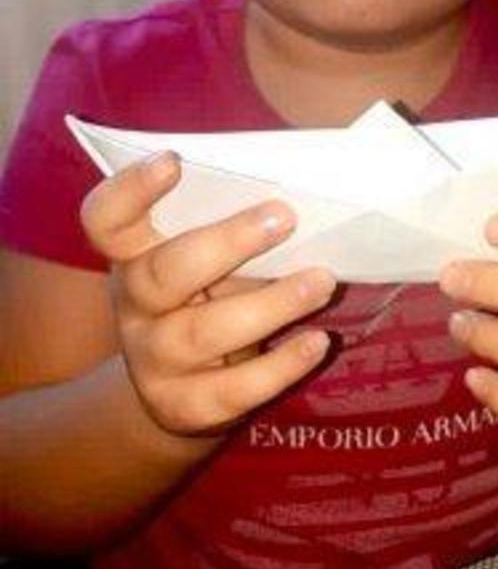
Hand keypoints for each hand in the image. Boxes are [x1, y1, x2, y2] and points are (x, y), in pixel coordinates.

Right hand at [81, 151, 335, 437]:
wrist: (181, 390)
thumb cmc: (207, 295)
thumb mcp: (206, 257)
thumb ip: (232, 224)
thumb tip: (305, 196)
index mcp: (132, 254)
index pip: (106, 219)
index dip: (131, 190)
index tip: (173, 161)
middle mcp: (133, 304)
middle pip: (164, 272)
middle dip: (227, 242)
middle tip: (285, 216)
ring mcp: (152, 360)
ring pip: (204, 332)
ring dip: (271, 304)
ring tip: (322, 281)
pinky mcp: (183, 407)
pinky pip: (232, 390)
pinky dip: (281, 367)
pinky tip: (317, 341)